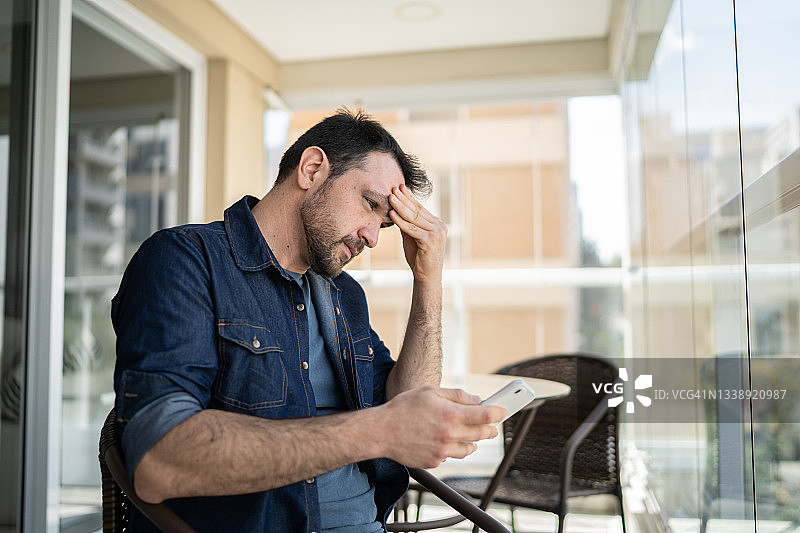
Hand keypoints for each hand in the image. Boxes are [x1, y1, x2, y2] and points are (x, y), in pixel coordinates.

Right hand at [378, 386, 505, 468]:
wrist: (381, 431)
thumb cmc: (403, 408)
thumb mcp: (430, 392)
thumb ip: (456, 395)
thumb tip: (475, 399)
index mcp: (451, 415)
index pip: (485, 415)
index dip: (498, 413)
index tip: (503, 411)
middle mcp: (450, 435)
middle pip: (481, 434)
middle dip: (489, 429)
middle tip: (490, 425)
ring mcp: (443, 450)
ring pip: (469, 449)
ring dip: (472, 441)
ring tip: (466, 433)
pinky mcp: (435, 461)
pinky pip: (451, 455)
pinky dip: (452, 448)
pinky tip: (443, 439)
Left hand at [389, 185, 446, 284]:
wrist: (427, 277)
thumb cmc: (419, 258)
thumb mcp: (412, 237)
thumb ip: (408, 224)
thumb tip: (395, 210)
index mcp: (437, 224)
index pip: (420, 208)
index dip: (409, 198)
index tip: (399, 188)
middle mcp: (440, 226)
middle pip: (418, 210)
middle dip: (404, 199)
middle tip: (393, 188)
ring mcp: (437, 233)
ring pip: (415, 217)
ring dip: (401, 207)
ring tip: (391, 197)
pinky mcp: (430, 241)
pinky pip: (412, 229)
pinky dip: (401, 221)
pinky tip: (392, 215)